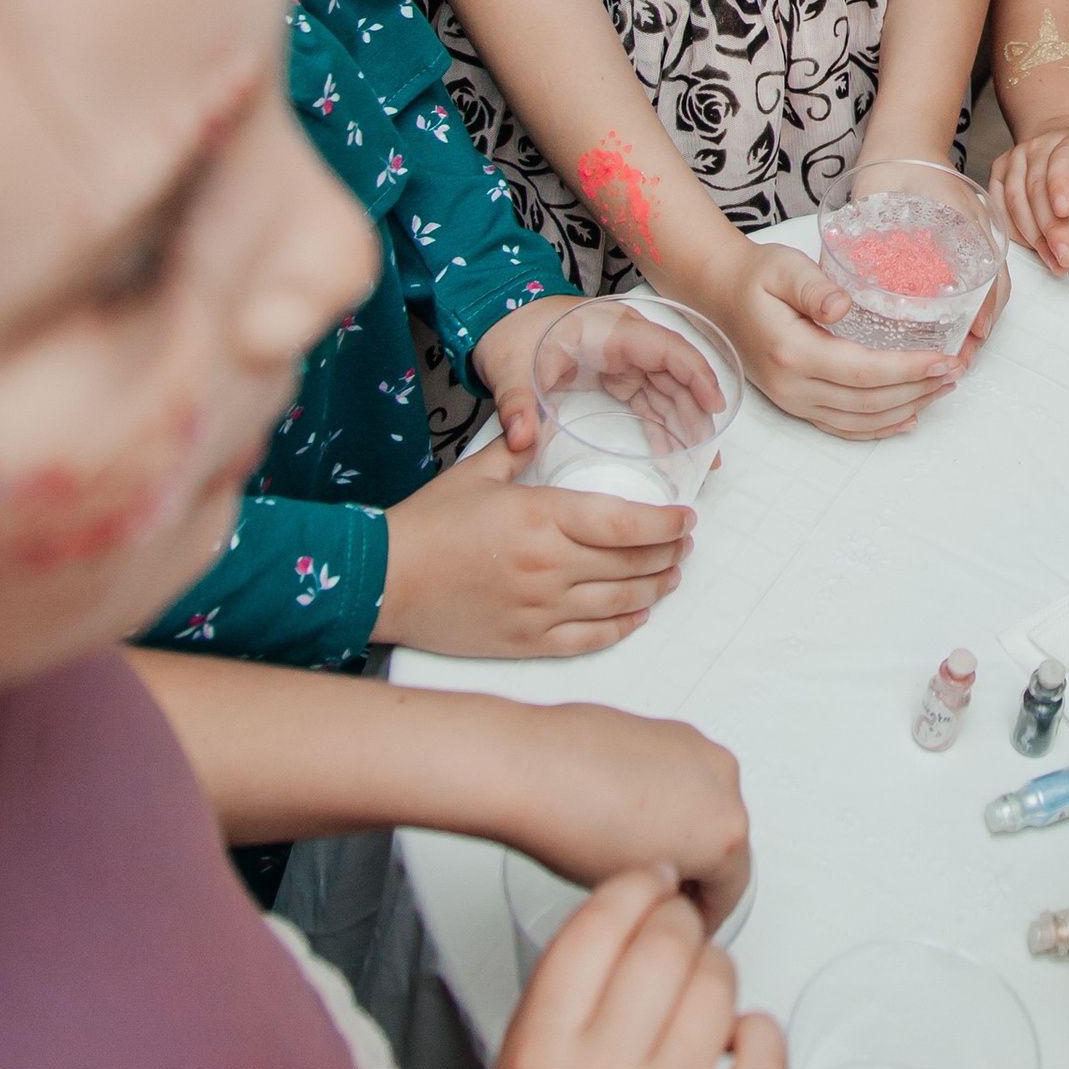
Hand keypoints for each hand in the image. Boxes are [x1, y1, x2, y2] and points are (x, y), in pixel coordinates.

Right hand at [374, 445, 690, 657]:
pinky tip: (637, 615)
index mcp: (541, 518)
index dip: (664, 523)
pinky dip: (621, 627)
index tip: (685, 517)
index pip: (624, 522)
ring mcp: (539, 609)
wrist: (382, 581)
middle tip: (684, 543)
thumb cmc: (426, 524)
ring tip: (671, 575)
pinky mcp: (526, 642)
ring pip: (618, 603)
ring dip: (654, 589)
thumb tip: (542, 427)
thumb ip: (518, 449)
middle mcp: (548, 566)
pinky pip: (589, 639)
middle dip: (668, 552)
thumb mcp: (476, 473)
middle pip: (631, 563)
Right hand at [473, 864, 784, 1068]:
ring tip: (697, 999)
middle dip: (680, 923)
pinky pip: (765, 1053)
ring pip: (718, 987)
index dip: (636, 886)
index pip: (599, 926)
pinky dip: (759, 1032)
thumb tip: (638, 897)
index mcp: (540, 1053)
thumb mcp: (520, 1063)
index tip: (654, 880)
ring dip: (716, 975)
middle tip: (678, 935)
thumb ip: (569, 984)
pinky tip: (734, 1041)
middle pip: (666, 944)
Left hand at [475, 291, 728, 457]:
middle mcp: (625, 340)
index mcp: (609, 329)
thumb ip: (517, 403)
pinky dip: (660, 423)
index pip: (666, 349)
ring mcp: (623, 357)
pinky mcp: (615, 372)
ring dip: (682, 421)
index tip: (714, 405)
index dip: (696, 375)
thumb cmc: (511, 331)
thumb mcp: (510, 367)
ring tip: (695, 459)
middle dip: (695, 411)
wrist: (499, 317)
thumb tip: (520, 440)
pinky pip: (648, 397)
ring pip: (665, 388)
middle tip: (707, 452)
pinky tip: (667, 450)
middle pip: (674, 373)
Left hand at [497, 698, 754, 928]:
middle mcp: (722, 781)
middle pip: (722, 840)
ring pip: (702, 801)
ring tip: (632, 844)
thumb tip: (668, 884)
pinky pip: (680, 772)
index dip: (703, 915)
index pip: (731, 890)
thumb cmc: (571, 825)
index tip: (686, 919)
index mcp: (725, 831)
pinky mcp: (671, 728)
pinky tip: (622, 809)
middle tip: (658, 888)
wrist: (531, 768)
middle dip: (694, 866)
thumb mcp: (633, 888)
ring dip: (680, 824)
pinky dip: (662, 791)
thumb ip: (671, 888)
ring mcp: (696, 748)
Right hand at [702, 230, 972, 440]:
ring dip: (906, 408)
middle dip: (917, 389)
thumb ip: (813, 287)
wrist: (720, 295)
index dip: (908, 370)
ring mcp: (793, 401)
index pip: (863, 372)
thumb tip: (843, 305)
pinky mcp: (796, 404)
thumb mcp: (783, 267)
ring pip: (859, 420)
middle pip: (868, 402)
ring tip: (943, 390)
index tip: (944, 359)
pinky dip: (878, 428)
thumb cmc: (755, 276)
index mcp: (792, 352)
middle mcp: (793, 387)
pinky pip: (842, 426)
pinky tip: (908, 418)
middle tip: (956, 372)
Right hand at [990, 124, 1068, 274]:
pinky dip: (1016, 232)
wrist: (1060, 138)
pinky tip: (1035, 250)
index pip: (1062, 160)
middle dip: (1052, 227)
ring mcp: (1016, 161)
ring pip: (1016, 202)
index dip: (1061, 183)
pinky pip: (1001, 208)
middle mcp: (1039, 148)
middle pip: (1037, 189)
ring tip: (1057, 263)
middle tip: (1067, 256)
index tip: (1067, 209)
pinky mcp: (1000, 176)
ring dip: (1035, 237)